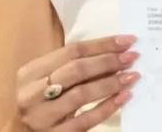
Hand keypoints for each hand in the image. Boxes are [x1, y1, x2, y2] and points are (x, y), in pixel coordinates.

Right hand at [14, 35, 139, 130]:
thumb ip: (72, 67)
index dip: (102, 44)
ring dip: (110, 83)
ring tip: (131, 76)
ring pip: (81, 94)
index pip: (71, 51)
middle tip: (131, 57)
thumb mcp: (48, 79)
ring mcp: (42, 117)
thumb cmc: (40, 100)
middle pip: (76, 70)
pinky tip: (123, 97)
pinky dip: (106, 107)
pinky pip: (85, 120)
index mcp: (30, 72)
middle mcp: (32, 93)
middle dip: (107, 61)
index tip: (126, 40)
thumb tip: (114, 52)